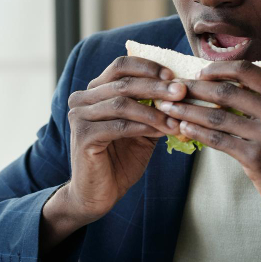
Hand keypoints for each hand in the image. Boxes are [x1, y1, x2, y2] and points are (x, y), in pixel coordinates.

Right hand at [62, 56, 185, 221]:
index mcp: (95, 91)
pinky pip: (119, 126)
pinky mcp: (83, 136)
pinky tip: (162, 131)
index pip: (121, 66)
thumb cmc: (120, 161)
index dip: (147, 67)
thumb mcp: (141, 130)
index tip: (172, 75)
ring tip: (176, 118)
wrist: (97, 195)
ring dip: (153, 110)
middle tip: (181, 92)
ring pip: (122, 103)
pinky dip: (144, 127)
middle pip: (123, 83)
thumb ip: (153, 110)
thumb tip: (181, 91)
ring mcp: (79, 117)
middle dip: (156, 87)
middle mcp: (82, 99)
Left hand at [154, 60, 260, 256]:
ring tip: (168, 107)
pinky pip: (219, 140)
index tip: (199, 72)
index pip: (248, 71)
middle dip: (194, 88)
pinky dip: (197, 132)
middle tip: (172, 88)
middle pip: (227, 91)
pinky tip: (182, 128)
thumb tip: (234, 86)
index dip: (219, 68)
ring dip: (188, 110)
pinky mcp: (258, 158)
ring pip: (218, 116)